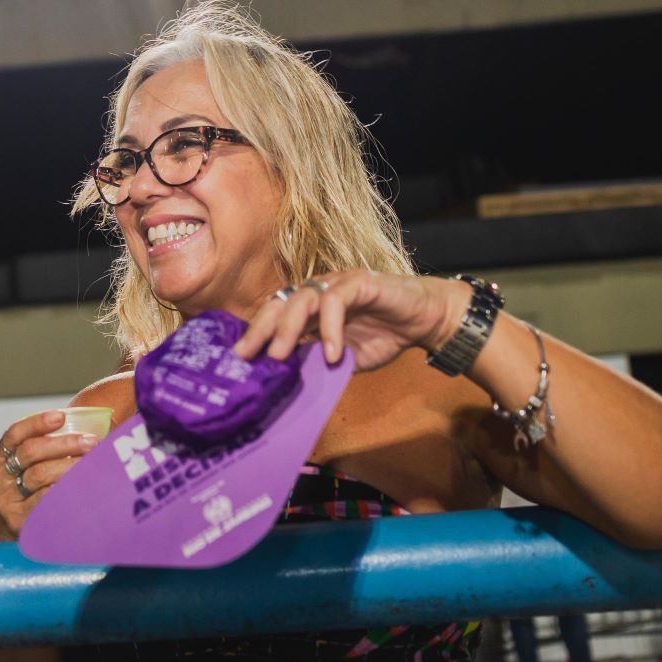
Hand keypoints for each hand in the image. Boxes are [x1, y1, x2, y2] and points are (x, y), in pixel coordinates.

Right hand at [0, 410, 100, 541]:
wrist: (16, 536)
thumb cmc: (29, 495)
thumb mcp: (25, 471)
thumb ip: (43, 450)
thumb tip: (85, 426)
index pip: (15, 433)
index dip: (37, 422)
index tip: (61, 416)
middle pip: (31, 451)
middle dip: (64, 443)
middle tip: (91, 442)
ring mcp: (6, 500)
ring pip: (40, 474)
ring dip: (69, 465)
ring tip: (92, 462)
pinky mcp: (17, 520)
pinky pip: (45, 499)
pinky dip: (64, 489)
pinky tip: (80, 485)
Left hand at [230, 270, 468, 370]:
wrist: (423, 320)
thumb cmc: (382, 336)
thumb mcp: (343, 358)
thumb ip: (316, 362)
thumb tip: (285, 380)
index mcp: (309, 308)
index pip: (273, 316)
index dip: (254, 335)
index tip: (237, 361)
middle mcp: (317, 291)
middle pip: (278, 303)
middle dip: (260, 330)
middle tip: (247, 357)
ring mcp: (337, 283)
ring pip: (301, 298)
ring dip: (288, 329)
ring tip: (280, 356)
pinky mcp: (360, 281)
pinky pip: (336, 300)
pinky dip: (330, 327)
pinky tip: (332, 353)